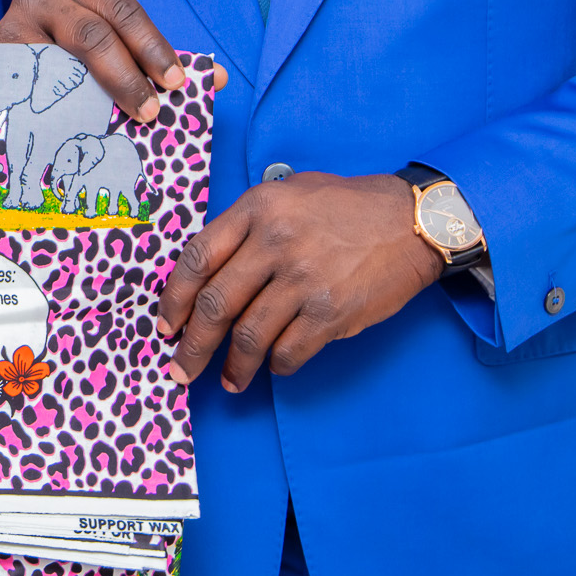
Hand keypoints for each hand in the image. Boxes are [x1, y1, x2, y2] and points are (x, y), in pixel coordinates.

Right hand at [0, 0, 225, 122]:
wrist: (5, 55)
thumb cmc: (67, 46)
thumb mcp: (110, 38)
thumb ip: (153, 56)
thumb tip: (215, 79)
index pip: (123, 10)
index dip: (152, 46)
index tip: (175, 83)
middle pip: (92, 33)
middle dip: (127, 76)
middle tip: (151, 112)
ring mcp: (13, 22)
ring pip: (59, 60)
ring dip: (92, 96)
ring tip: (115, 123)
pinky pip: (29, 82)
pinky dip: (54, 106)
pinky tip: (73, 126)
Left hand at [157, 172, 441, 389]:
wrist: (410, 222)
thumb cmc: (346, 206)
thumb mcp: (288, 194)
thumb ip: (246, 226)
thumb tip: (206, 273)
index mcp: (257, 209)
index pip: (197, 258)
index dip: (174, 298)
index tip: (165, 325)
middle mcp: (275, 243)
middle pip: (215, 304)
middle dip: (192, 346)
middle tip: (181, 369)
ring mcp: (303, 280)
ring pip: (249, 336)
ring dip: (233, 367)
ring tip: (229, 381)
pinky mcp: (330, 312)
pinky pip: (288, 352)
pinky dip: (275, 365)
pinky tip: (273, 367)